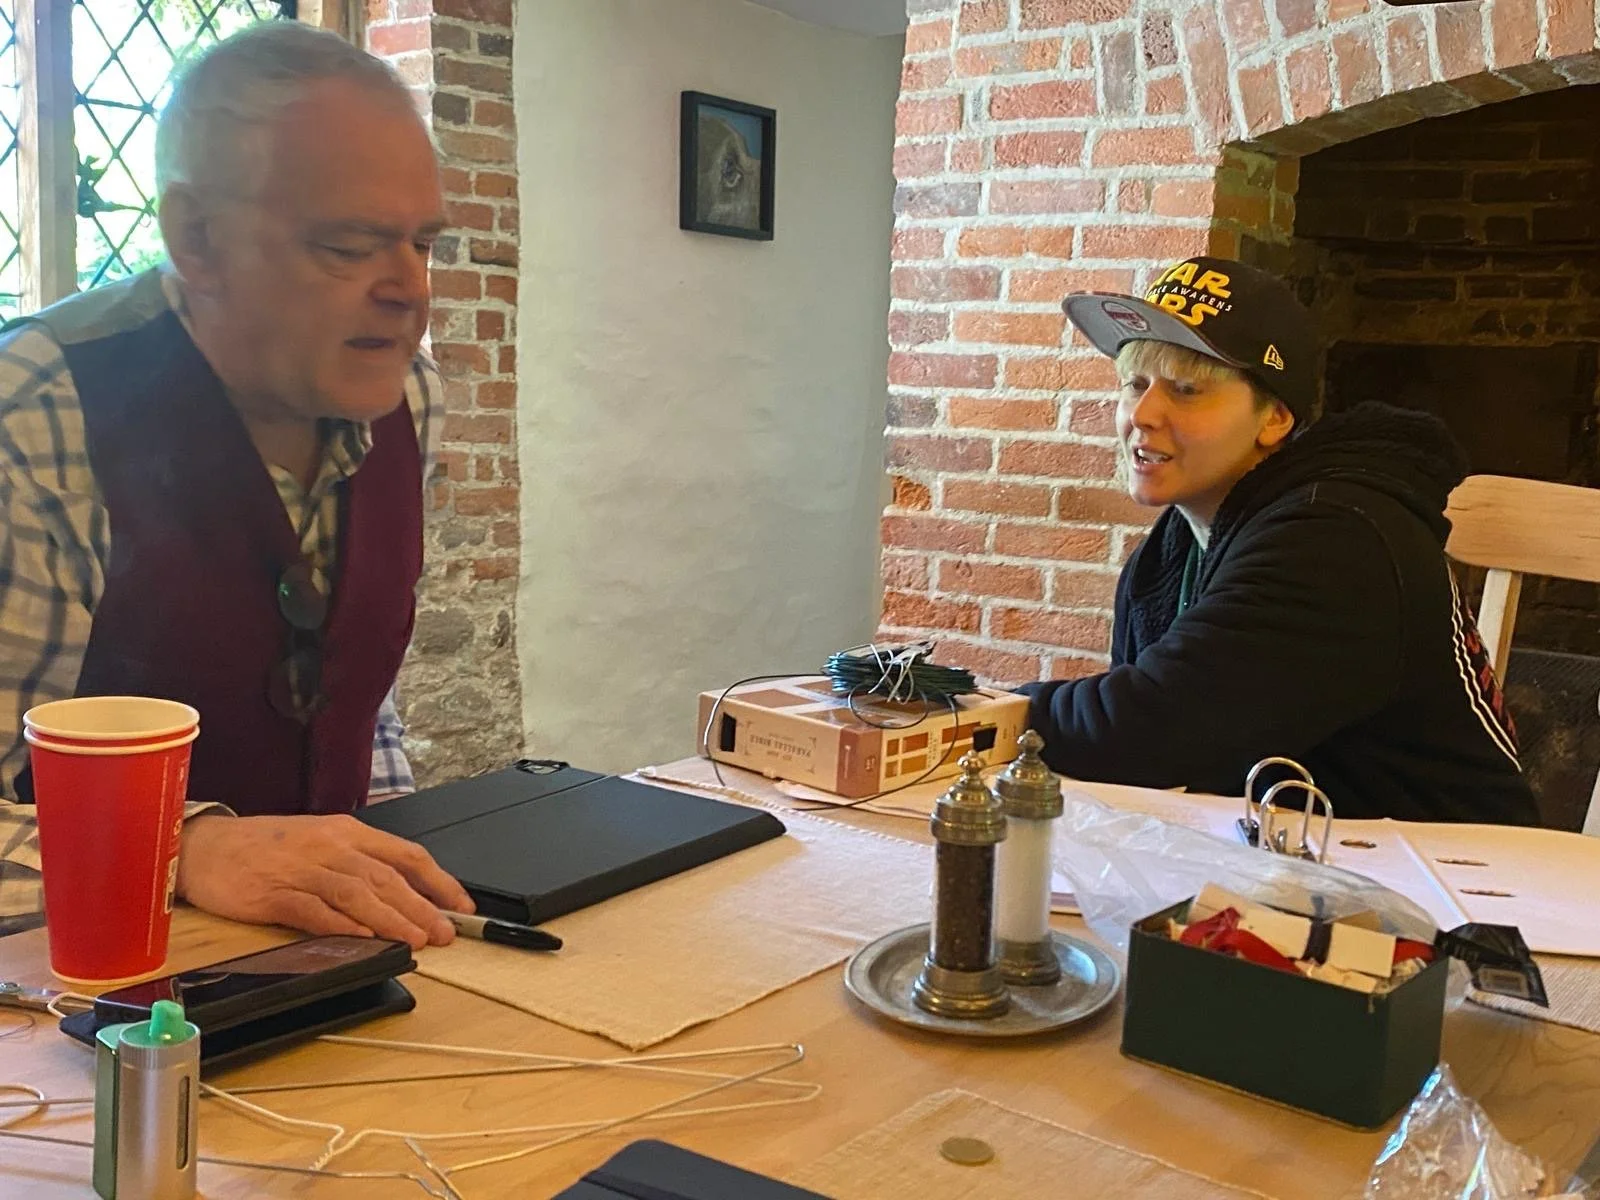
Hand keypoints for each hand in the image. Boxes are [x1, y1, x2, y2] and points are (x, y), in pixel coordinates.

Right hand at [175, 813, 473, 948]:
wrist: (205, 845)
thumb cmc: (265, 846)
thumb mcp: (321, 841)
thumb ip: (359, 863)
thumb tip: (403, 893)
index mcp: (348, 832)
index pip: (406, 854)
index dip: (439, 880)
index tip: (461, 905)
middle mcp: (331, 846)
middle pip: (387, 876)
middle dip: (422, 906)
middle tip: (446, 932)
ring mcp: (303, 868)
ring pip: (357, 892)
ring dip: (390, 917)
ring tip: (415, 939)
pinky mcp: (274, 892)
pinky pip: (313, 909)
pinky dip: (340, 923)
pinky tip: (362, 936)